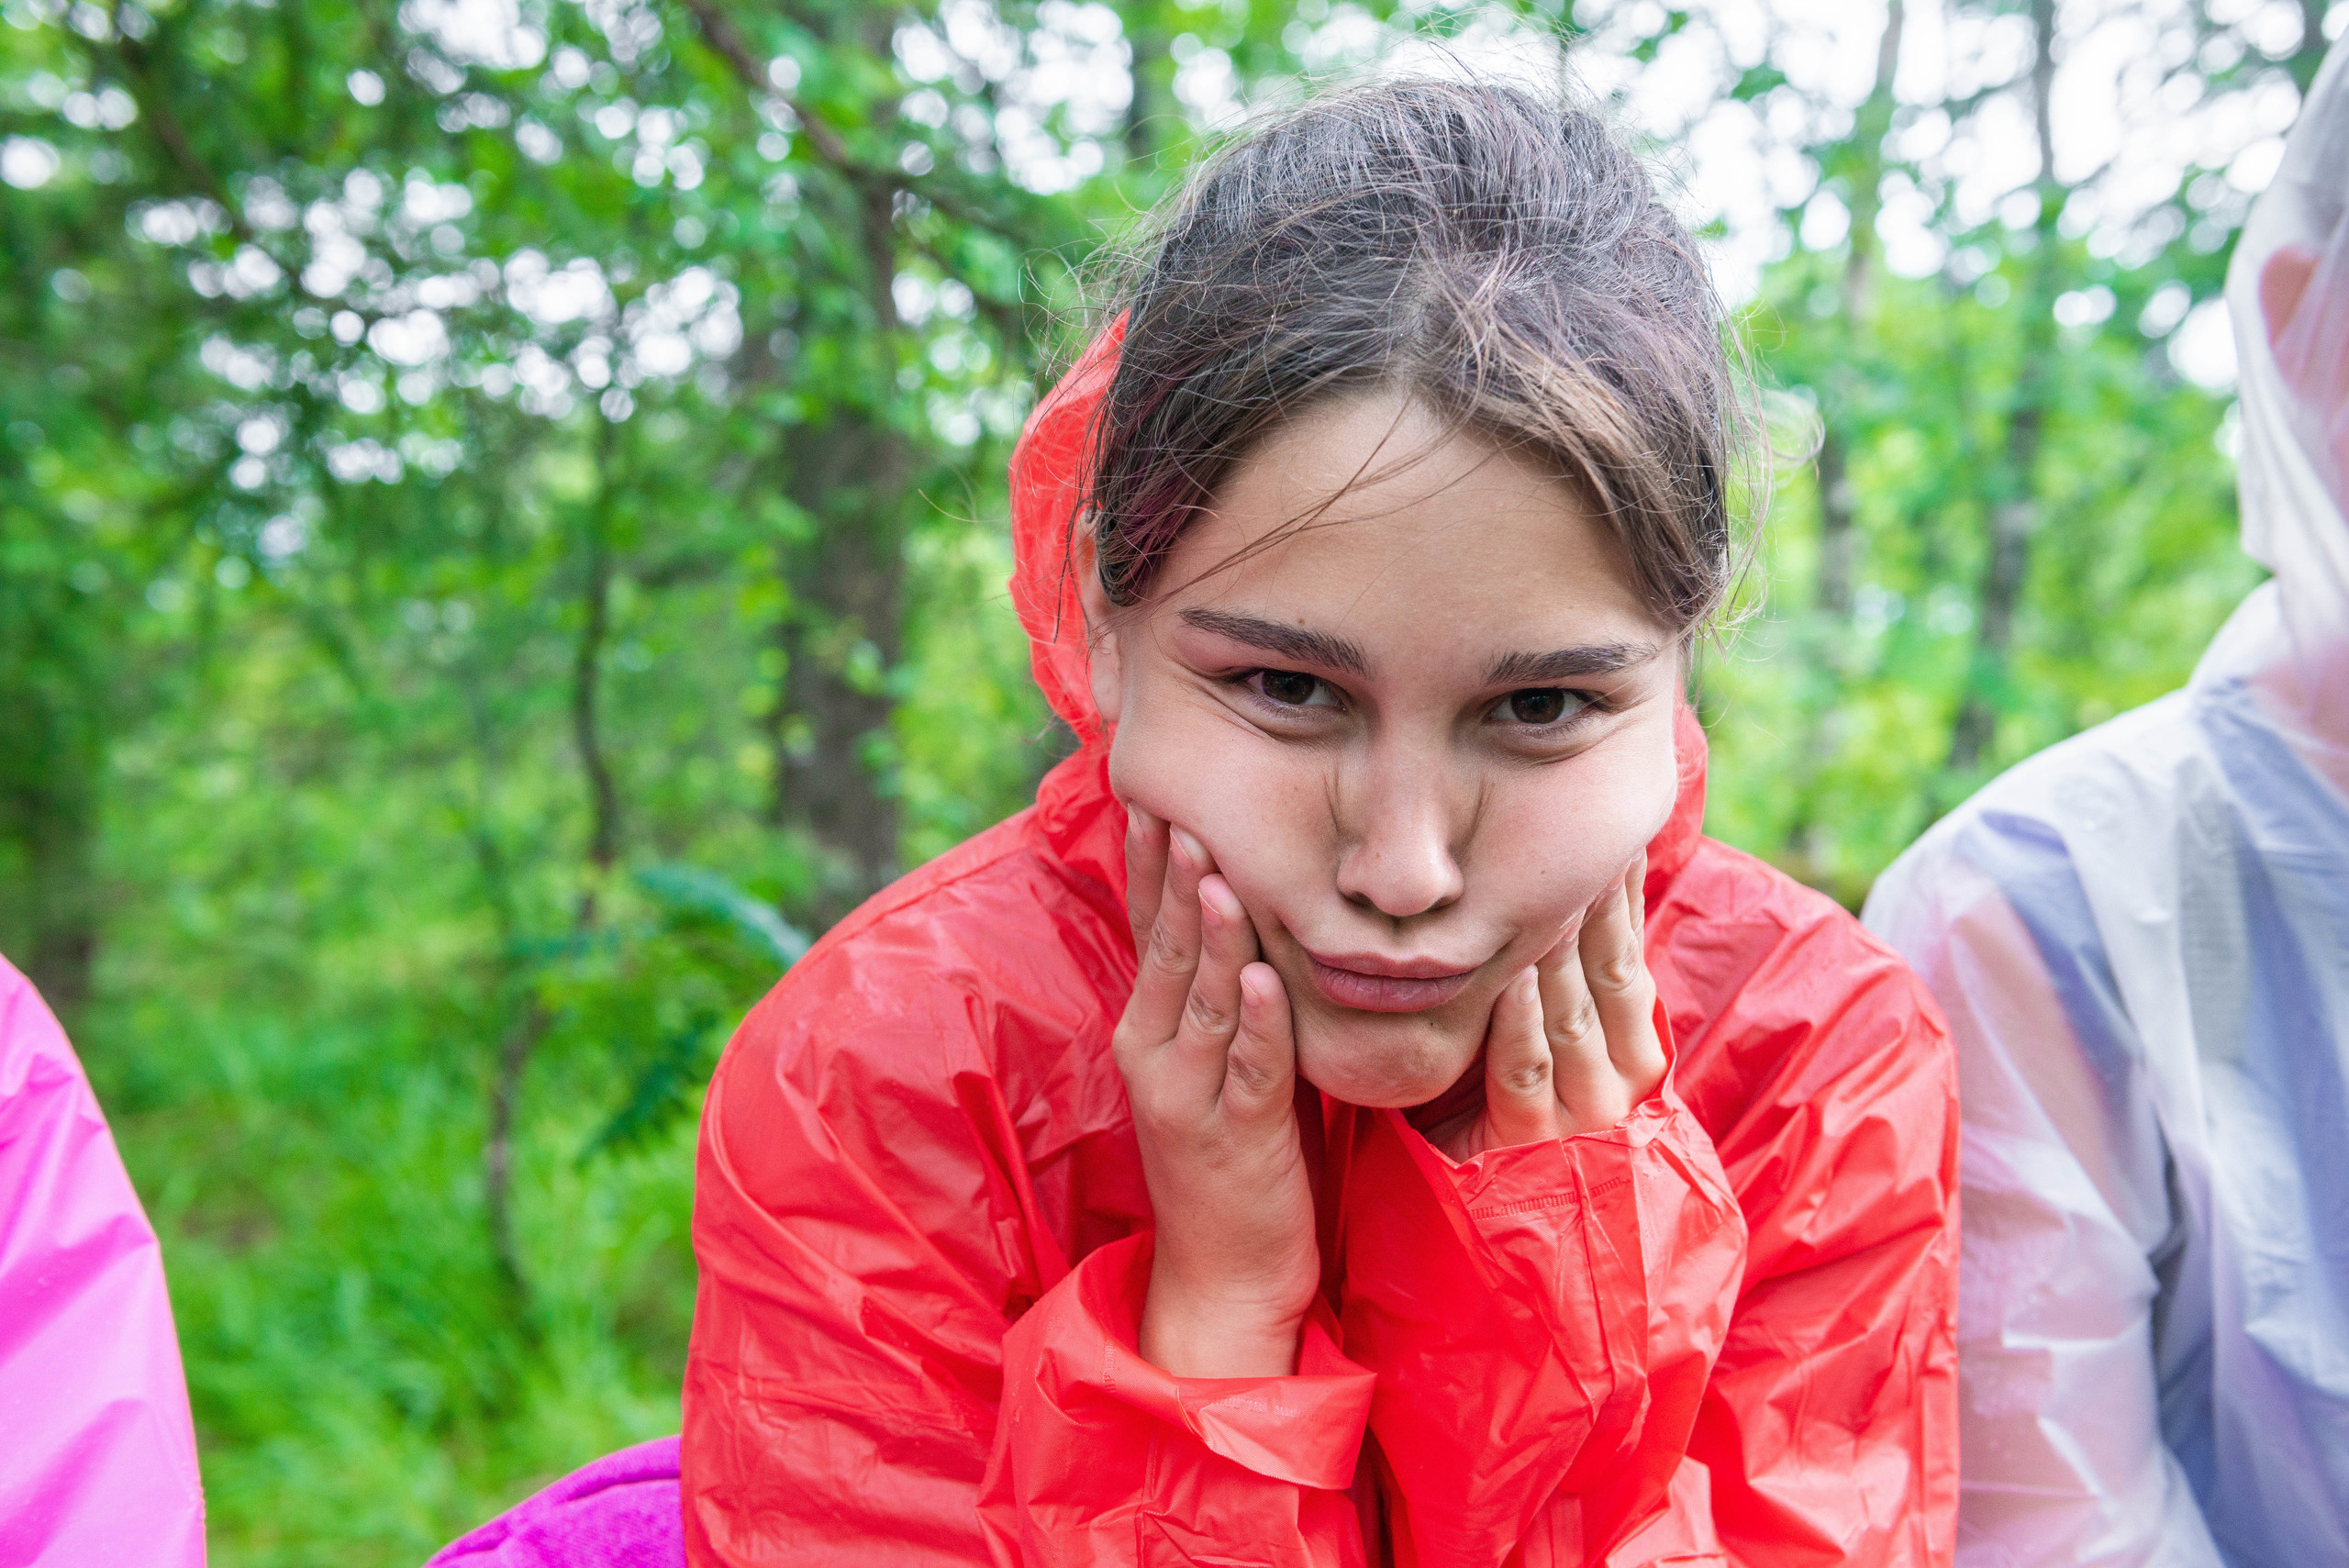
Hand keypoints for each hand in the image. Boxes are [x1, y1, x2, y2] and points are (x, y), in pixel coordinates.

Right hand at [1116, 806, 1319, 1378]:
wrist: (1222, 1275)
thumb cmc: (1232, 1156)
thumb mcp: (1212, 1060)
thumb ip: (1216, 991)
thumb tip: (1239, 905)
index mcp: (1149, 1029)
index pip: (1146, 927)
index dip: (1147, 862)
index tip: (1153, 790)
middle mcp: (1156, 1053)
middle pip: (1167, 949)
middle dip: (1176, 877)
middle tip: (1182, 805)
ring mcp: (1191, 1096)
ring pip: (1205, 1001)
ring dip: (1214, 936)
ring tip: (1221, 874)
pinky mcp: (1238, 1137)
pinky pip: (1251, 1070)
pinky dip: (1259, 1025)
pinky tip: (1265, 983)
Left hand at [1424, 852, 1666, 1160]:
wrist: (1516, 1233)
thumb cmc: (1519, 1118)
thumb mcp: (1556, 1050)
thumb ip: (1567, 992)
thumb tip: (1562, 902)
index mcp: (1636, 1049)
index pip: (1629, 955)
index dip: (1620, 894)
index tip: (1607, 834)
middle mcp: (1621, 1078)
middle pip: (1606, 972)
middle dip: (1589, 902)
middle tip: (1571, 836)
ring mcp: (1580, 1113)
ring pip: (1569, 1013)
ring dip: (1554, 948)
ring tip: (1543, 888)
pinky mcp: (1528, 1143)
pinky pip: (1525, 1071)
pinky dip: (1518, 1022)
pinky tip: (1512, 977)